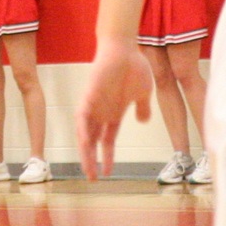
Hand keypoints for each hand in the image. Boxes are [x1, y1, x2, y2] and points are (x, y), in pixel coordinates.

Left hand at [76, 38, 153, 178]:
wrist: (125, 47)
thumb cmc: (134, 67)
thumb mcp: (143, 93)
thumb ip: (142, 108)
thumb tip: (143, 121)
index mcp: (114, 113)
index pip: (107, 140)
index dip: (107, 156)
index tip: (108, 173)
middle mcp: (102, 111)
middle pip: (94, 141)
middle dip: (92, 159)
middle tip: (92, 178)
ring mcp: (94, 104)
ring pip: (86, 133)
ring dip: (86, 151)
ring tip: (87, 169)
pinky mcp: (89, 95)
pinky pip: (82, 116)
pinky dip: (83, 130)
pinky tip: (85, 144)